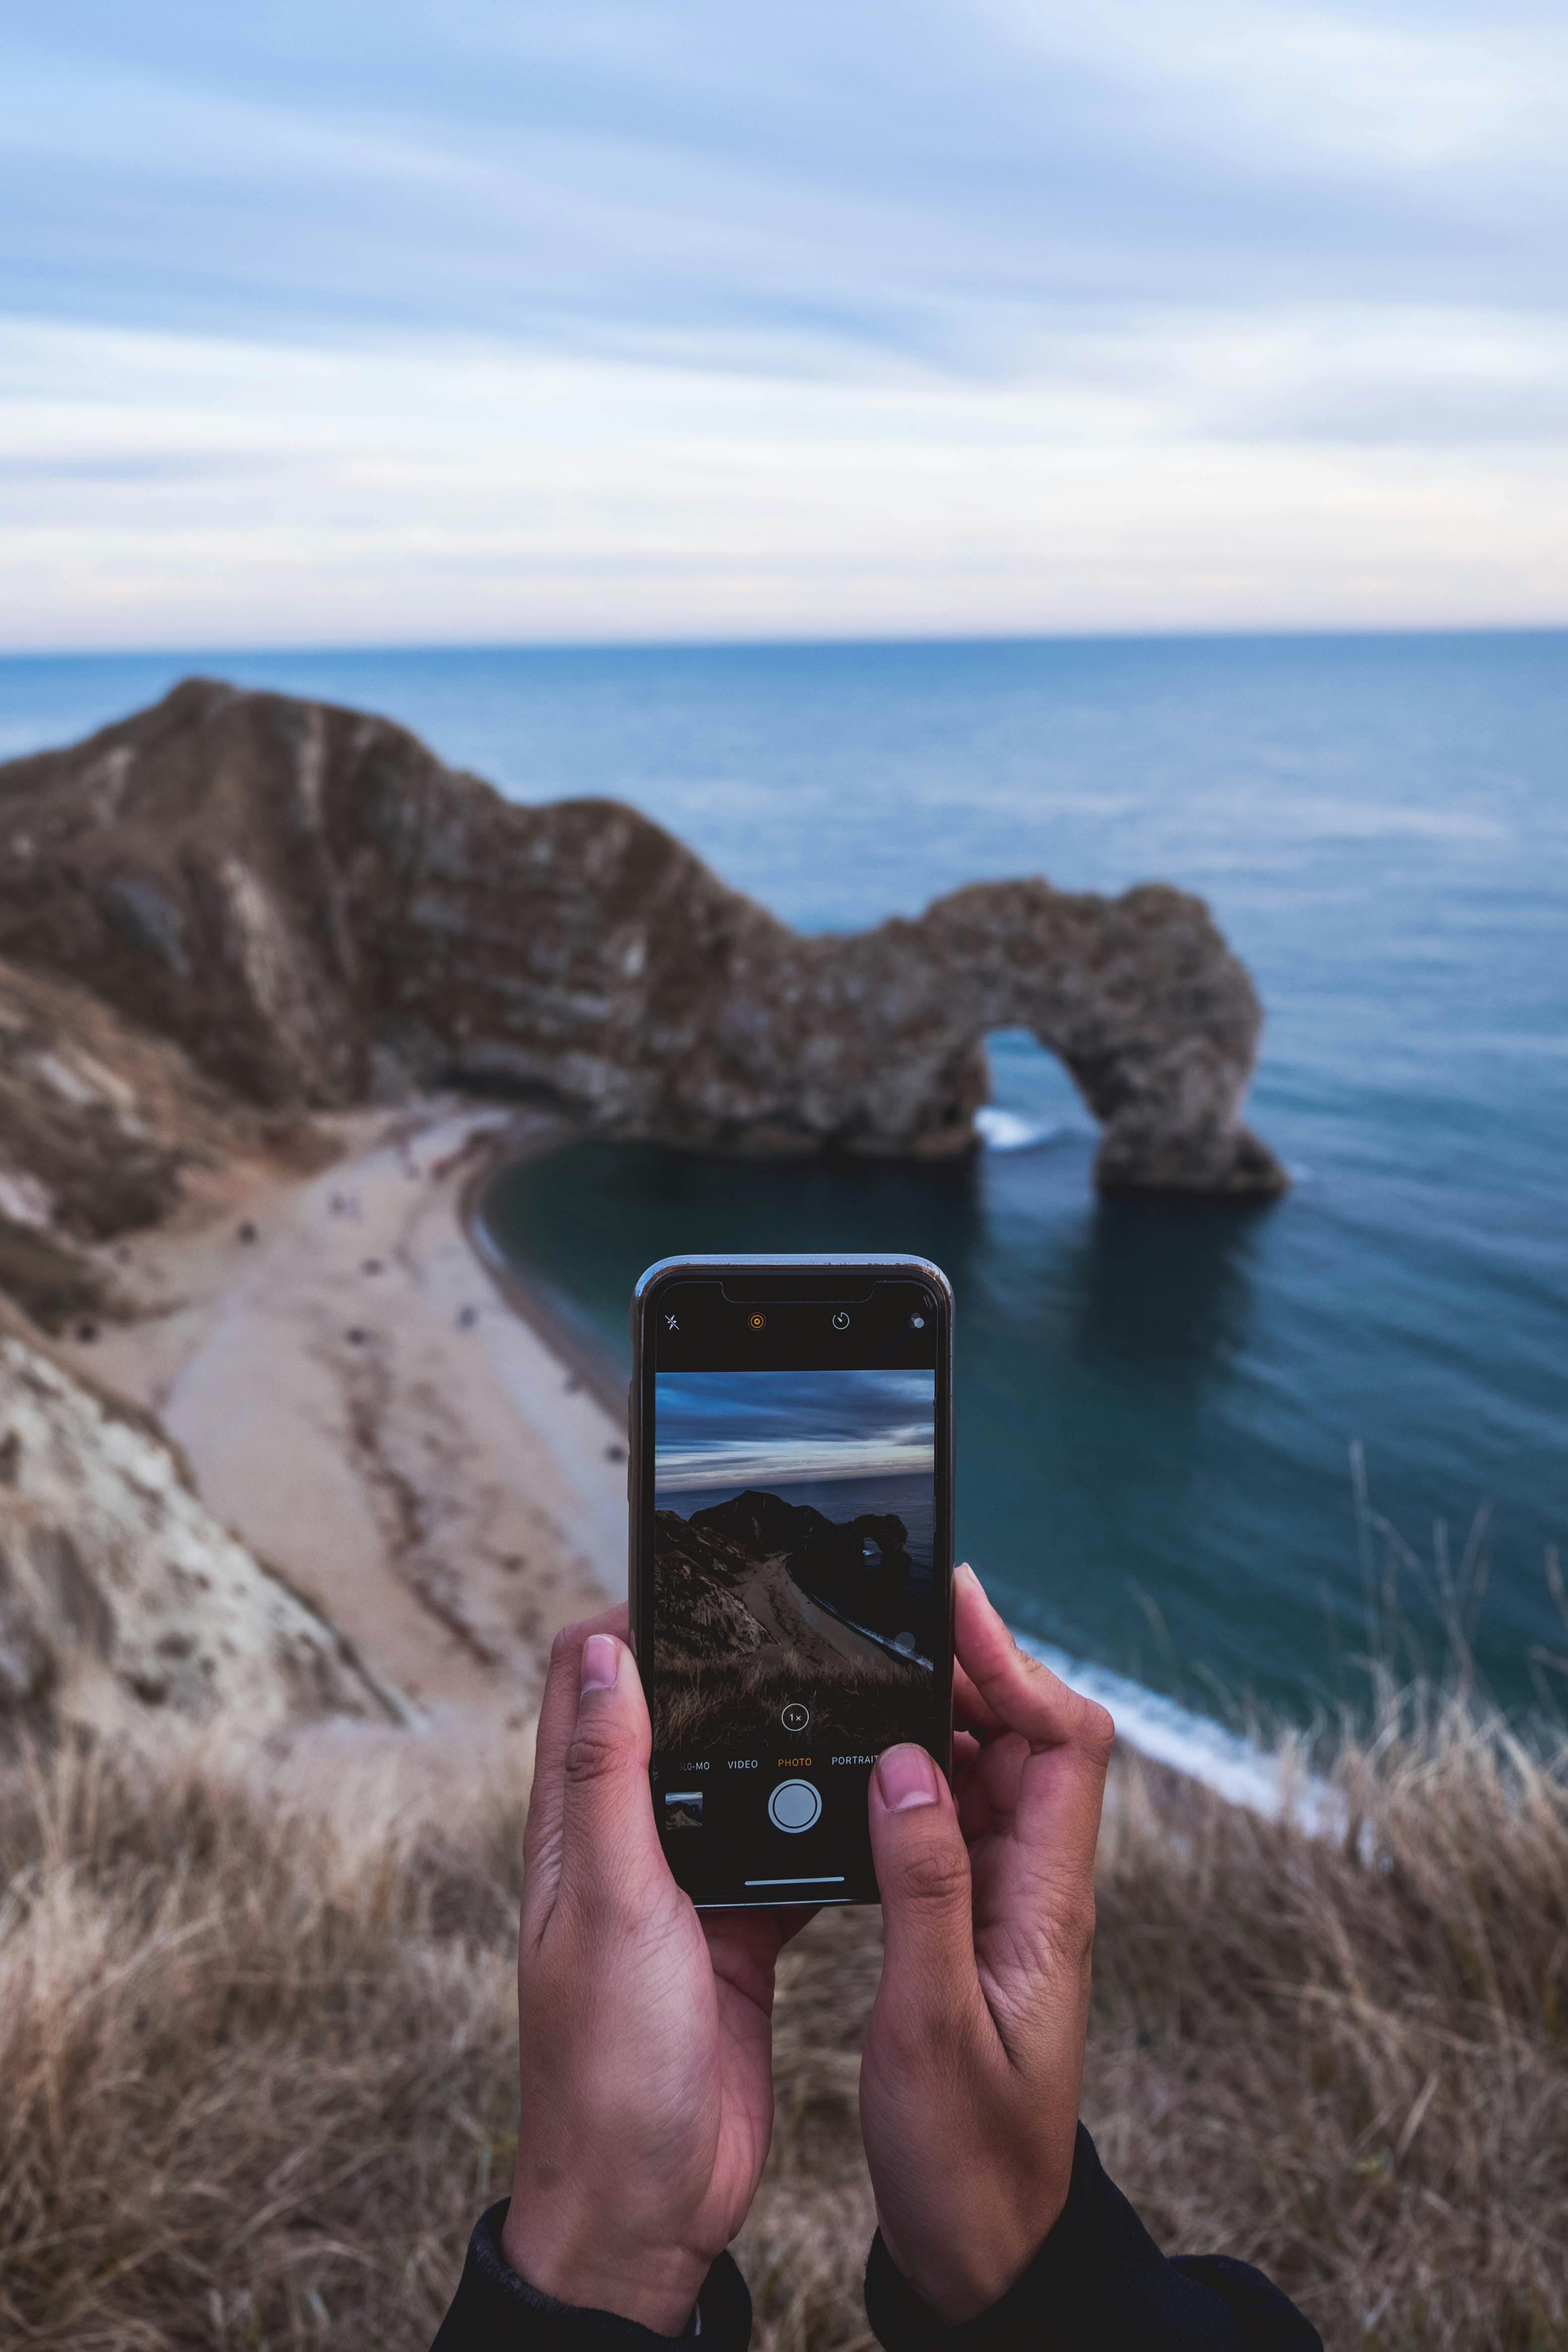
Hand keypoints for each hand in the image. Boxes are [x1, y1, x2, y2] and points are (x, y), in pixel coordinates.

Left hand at [501, 1606, 799, 2331]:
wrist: (649, 2205)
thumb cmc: (607, 2068)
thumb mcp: (610, 1906)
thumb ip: (608, 1782)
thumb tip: (609, 1653)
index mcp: (574, 1828)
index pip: (587, 1683)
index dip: (632, 1622)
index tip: (701, 1579)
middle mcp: (624, 1847)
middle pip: (670, 1720)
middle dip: (722, 1668)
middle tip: (798, 1619)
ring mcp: (683, 1891)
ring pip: (734, 1782)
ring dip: (777, 1743)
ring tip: (847, 1693)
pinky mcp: (739, 1934)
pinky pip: (783, 1853)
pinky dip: (818, 1823)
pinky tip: (867, 1801)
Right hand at [859, 1563, 1114, 2322]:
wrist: (985, 2247)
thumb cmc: (969, 2159)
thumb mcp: (931, 2028)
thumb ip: (922, 1894)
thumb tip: (907, 1767)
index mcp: (1047, 1904)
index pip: (1065, 1741)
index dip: (1016, 1663)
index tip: (951, 1607)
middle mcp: (1037, 1887)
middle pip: (1028, 1735)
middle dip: (969, 1669)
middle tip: (888, 1624)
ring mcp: (1006, 1902)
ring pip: (988, 1770)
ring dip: (937, 1717)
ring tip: (864, 1677)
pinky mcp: (972, 1922)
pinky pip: (953, 1817)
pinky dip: (912, 1775)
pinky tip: (859, 1769)